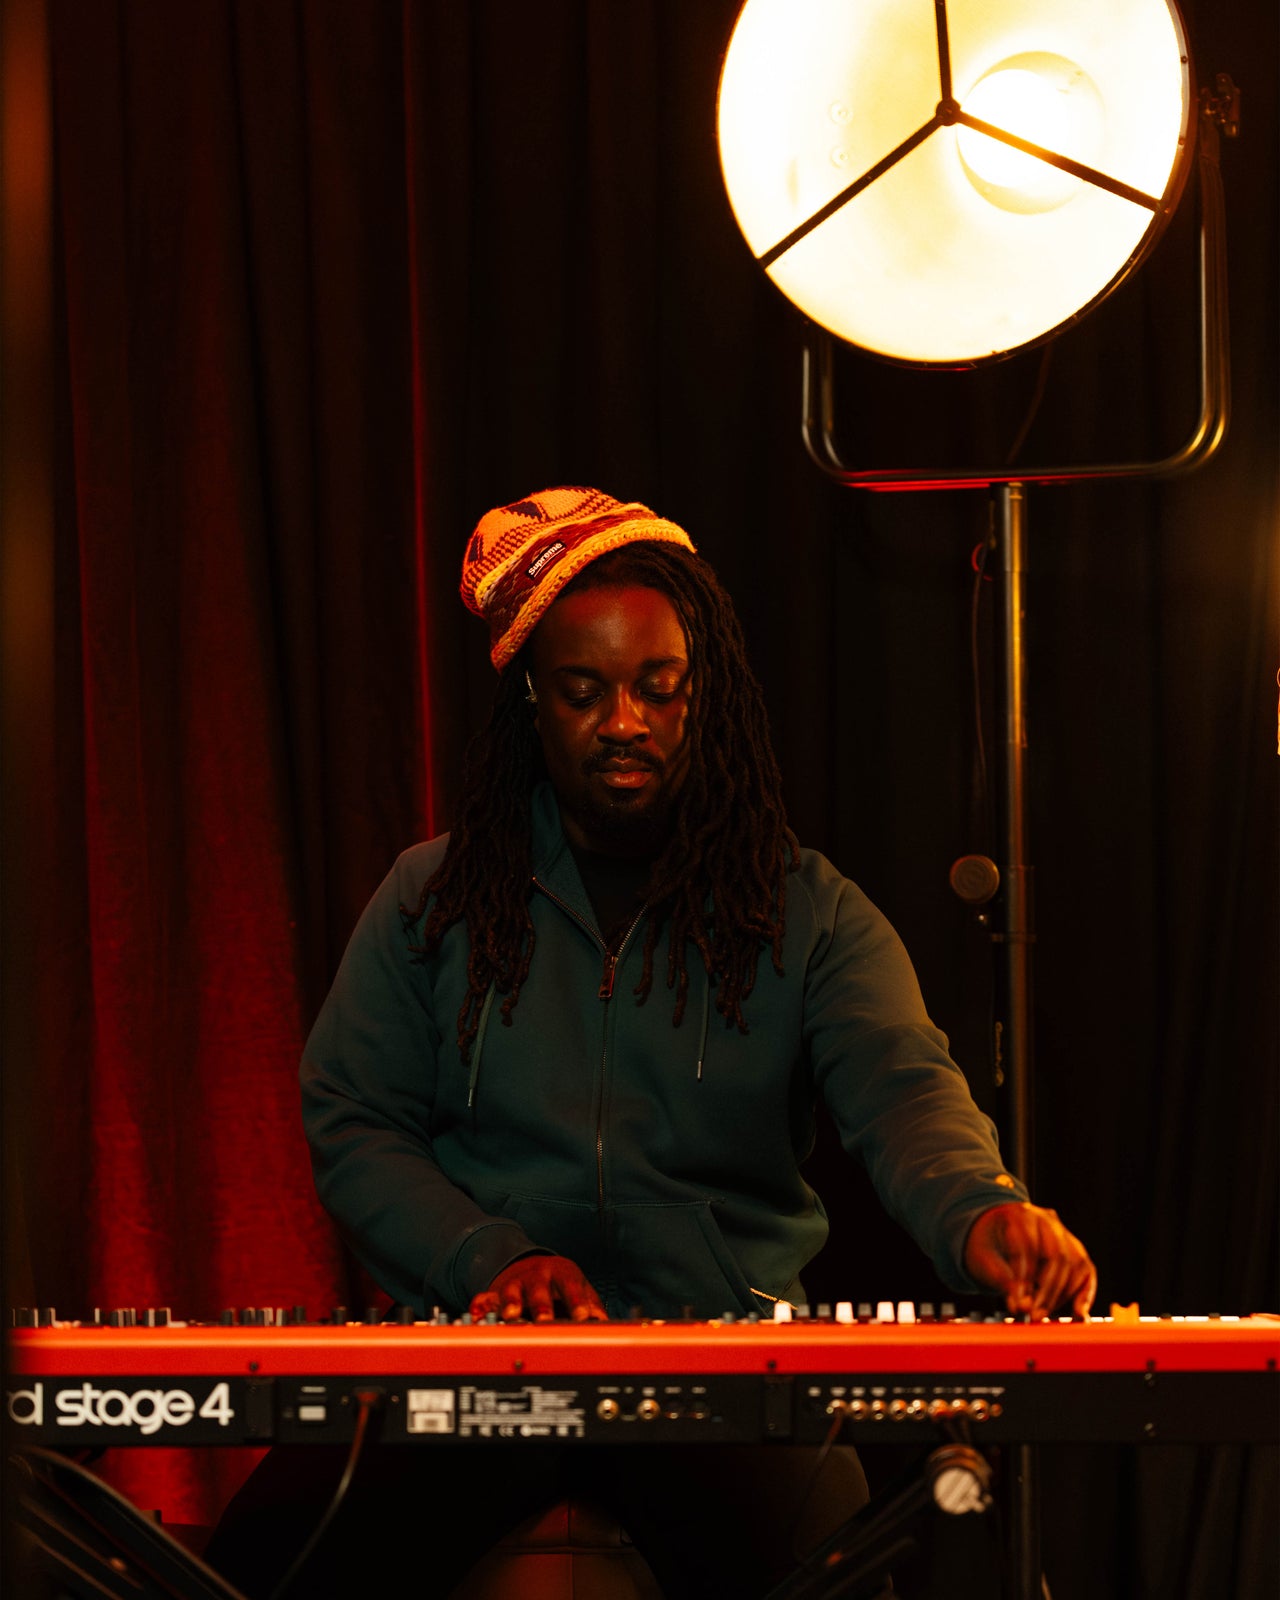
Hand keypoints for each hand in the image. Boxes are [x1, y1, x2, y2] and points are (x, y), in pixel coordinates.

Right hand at [469, 1254, 607, 1322]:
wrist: (529, 1264)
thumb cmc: (559, 1282)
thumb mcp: (578, 1287)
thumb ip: (591, 1305)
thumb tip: (605, 1325)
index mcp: (562, 1272)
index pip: (571, 1285)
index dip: (577, 1300)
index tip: (583, 1317)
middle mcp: (538, 1275)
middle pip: (540, 1288)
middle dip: (542, 1304)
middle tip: (546, 1321)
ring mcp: (516, 1282)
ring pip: (511, 1290)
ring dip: (511, 1303)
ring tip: (512, 1316)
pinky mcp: (496, 1292)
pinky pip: (485, 1298)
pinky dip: (480, 1305)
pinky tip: (477, 1314)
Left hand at [963, 1202, 1095, 1318]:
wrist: (992, 1231)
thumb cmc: (986, 1243)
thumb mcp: (982, 1258)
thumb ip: (1000, 1279)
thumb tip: (1020, 1306)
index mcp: (1019, 1214)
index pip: (1028, 1246)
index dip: (1025, 1278)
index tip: (1019, 1304)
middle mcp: (1046, 1219)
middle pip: (1057, 1256)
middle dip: (1047, 1291)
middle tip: (1034, 1315)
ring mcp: (1063, 1233)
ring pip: (1075, 1265)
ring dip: (1062, 1296)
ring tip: (1043, 1316)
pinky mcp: (1075, 1249)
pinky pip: (1086, 1271)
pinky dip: (1084, 1294)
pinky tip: (1078, 1315)